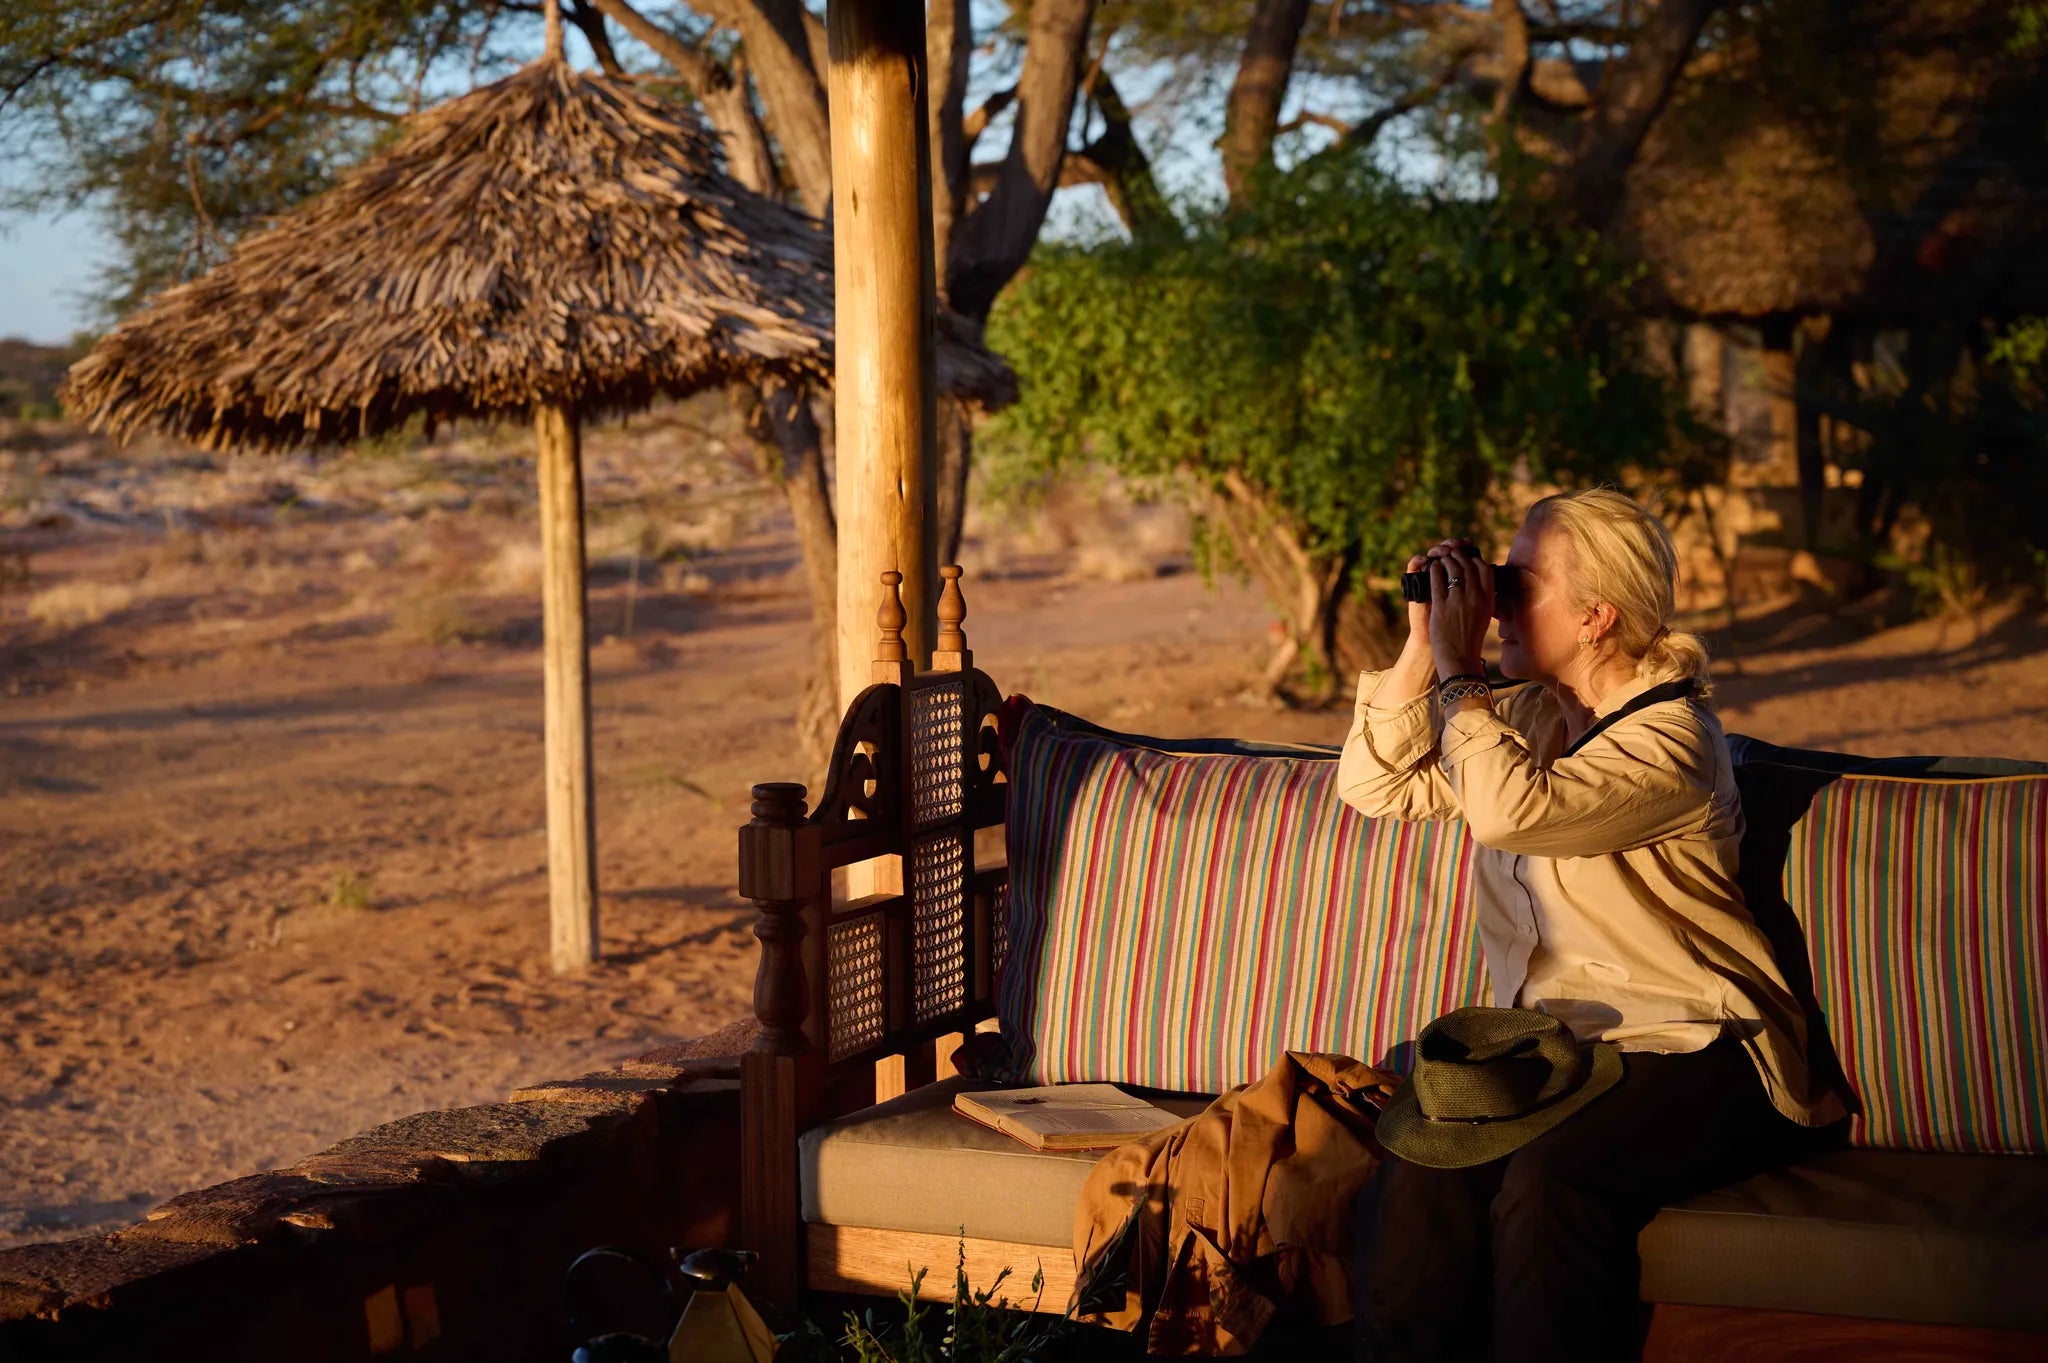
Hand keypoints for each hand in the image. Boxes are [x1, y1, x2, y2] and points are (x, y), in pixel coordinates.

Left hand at [1424, 539, 1492, 676]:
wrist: (1459, 659)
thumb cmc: (1470, 639)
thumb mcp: (1484, 616)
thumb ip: (1482, 598)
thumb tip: (1478, 582)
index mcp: (1488, 600)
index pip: (1485, 570)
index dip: (1475, 560)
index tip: (1469, 558)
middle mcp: (1475, 598)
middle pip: (1467, 566)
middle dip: (1458, 556)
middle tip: (1452, 554)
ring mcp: (1458, 601)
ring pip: (1452, 569)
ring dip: (1445, 560)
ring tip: (1441, 558)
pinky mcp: (1441, 606)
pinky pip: (1436, 580)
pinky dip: (1433, 570)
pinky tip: (1431, 568)